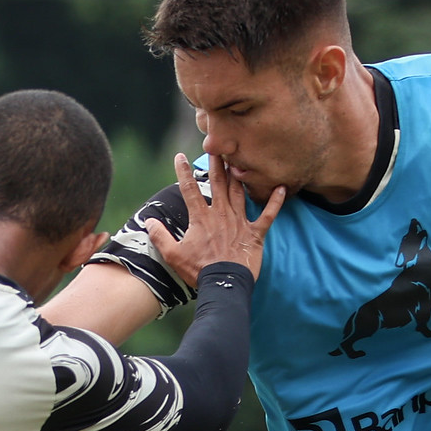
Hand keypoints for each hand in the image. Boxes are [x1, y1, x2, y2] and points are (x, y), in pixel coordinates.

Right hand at [145, 153, 285, 288]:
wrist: (224, 284)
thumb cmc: (198, 270)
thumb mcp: (173, 255)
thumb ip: (160, 236)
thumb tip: (148, 221)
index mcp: (201, 218)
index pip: (189, 189)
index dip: (183, 172)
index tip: (179, 156)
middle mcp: (221, 214)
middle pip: (218, 183)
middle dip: (216, 163)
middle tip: (217, 147)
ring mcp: (239, 222)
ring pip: (239, 192)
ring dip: (239, 175)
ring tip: (239, 159)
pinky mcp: (255, 233)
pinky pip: (268, 215)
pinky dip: (276, 202)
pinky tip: (282, 187)